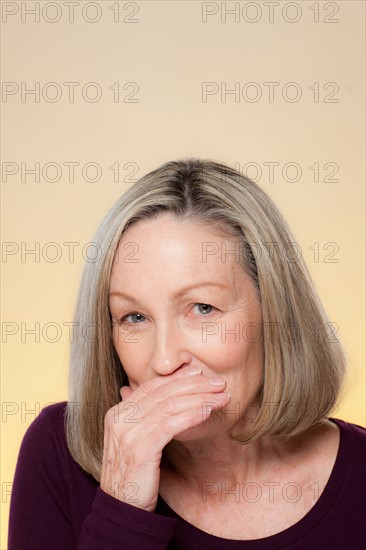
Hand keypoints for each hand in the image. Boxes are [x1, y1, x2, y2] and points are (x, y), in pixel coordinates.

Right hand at [100, 367, 230, 511]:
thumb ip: (144, 416)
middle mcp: (119, 419)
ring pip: (169, 406)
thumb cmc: (134, 475)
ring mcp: (127, 434)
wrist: (121, 510)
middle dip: (194, 385)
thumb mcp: (135, 440)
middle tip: (218, 383)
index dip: (177, 378)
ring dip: (199, 399)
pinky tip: (208, 412)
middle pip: (162, 393)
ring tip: (220, 397)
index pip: (151, 387)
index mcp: (117, 413)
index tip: (199, 373)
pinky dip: (192, 415)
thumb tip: (163, 391)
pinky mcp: (140, 450)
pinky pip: (170, 425)